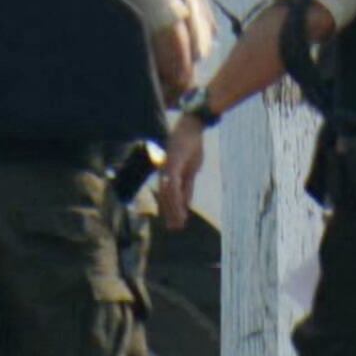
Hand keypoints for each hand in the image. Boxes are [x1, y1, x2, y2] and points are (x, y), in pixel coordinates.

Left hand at [159, 107, 206, 227]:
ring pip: (168, 194)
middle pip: (165, 197)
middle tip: (175, 228)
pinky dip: (176, 198)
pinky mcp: (172, 164)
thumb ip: (187, 186)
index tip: (175, 223)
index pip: (167, 196)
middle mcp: (163, 172)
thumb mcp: (192, 169)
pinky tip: (179, 208)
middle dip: (171, 214)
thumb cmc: (191, 145)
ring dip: (173, 209)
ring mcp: (166, 168)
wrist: (192, 127)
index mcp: (167, 174)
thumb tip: (186, 203)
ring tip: (179, 222)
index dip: (171, 210)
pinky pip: (173, 184)